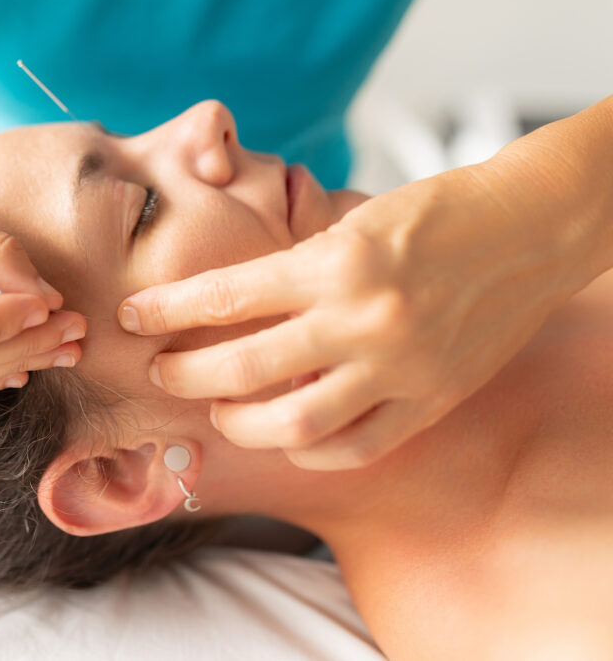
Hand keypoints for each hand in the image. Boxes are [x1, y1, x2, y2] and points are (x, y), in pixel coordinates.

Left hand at [119, 161, 589, 469]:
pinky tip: (288, 436)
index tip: (132, 316)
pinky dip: (309, 448)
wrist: (529, 228)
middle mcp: (365, 318)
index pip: (227, 294)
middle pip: (246, 368)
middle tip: (161, 374)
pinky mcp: (431, 399)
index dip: (167, 309)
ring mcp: (401, 366)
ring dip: (241, 424)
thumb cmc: (436, 213)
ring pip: (295, 423)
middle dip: (186, 376)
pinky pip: (355, 446)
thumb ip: (298, 267)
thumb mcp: (355, 221)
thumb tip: (230, 305)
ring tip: (220, 411)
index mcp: (337, 261)